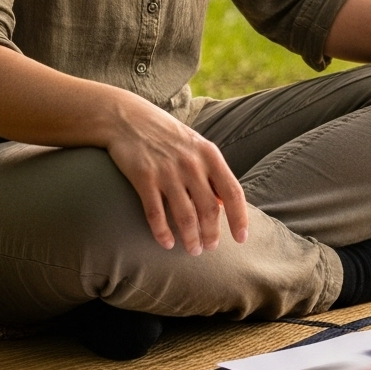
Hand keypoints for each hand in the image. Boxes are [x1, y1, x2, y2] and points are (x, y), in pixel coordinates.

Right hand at [104, 94, 250, 253]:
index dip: (239, 218)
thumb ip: (211, 172)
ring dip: (190, 238)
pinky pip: (156, 213)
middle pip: (209, 209)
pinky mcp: (143, 178)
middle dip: (211, 234)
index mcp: (210, 155)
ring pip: (185, 215)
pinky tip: (166, 243)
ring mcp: (167, 171)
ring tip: (192, 250)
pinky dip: (162, 232)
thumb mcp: (197, 146)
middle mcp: (192, 164)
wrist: (129, 119)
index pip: (232, 192)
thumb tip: (223, 203)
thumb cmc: (167, 136)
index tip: (242, 239)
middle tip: (210, 249)